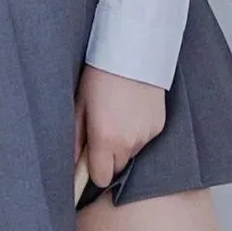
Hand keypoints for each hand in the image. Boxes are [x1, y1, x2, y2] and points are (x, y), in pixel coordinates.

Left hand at [75, 63, 165, 188]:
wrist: (133, 53)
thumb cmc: (100, 77)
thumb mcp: (80, 105)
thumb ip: (75, 139)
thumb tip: (72, 162)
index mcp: (105, 139)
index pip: (101, 177)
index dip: (93, 172)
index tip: (88, 162)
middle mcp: (128, 142)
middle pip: (117, 167)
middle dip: (108, 158)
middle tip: (101, 132)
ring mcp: (147, 135)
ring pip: (131, 153)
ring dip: (123, 145)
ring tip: (117, 117)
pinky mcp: (159, 126)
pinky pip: (144, 140)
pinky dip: (137, 132)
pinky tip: (131, 111)